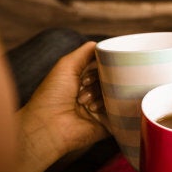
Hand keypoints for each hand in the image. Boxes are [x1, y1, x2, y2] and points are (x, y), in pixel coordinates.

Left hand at [20, 41, 109, 157]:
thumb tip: (103, 44)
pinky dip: (110, 108)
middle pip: (113, 80)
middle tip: (85, 85)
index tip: (93, 69)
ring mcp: (102, 110)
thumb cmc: (52, 96)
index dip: (102, 66)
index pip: (104, 68)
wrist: (49, 126)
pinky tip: (94, 110)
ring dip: (101, 95)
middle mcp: (93, 95)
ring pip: (118, 94)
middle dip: (101, 81)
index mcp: (82, 82)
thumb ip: (85, 52)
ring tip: (84, 102)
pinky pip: (122, 111)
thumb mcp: (66, 65)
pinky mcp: (110, 123)